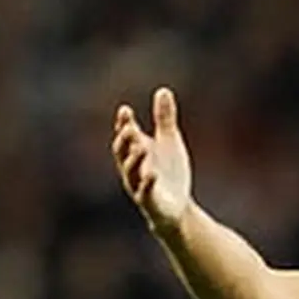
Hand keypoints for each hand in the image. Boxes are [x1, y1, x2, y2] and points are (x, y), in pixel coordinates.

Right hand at [111, 87, 191, 232]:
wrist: (175, 208)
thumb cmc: (169, 173)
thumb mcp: (169, 142)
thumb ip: (164, 118)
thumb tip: (163, 90)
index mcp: (136, 152)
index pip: (126, 136)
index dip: (124, 124)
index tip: (126, 111)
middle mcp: (133, 168)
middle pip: (123, 153)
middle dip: (125, 140)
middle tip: (129, 127)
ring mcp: (139, 185)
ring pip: (131, 172)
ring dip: (134, 160)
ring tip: (141, 147)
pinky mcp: (150, 201)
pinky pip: (146, 192)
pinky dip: (147, 183)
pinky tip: (152, 174)